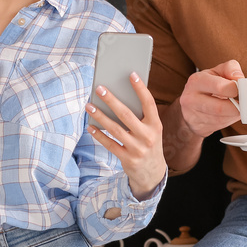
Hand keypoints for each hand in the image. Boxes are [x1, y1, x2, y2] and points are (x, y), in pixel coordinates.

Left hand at [85, 72, 165, 200]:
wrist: (152, 172)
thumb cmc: (149, 143)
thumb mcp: (152, 130)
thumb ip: (140, 116)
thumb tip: (119, 96)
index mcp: (156, 125)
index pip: (149, 103)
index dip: (141, 89)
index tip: (131, 74)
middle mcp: (148, 136)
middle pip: (127, 115)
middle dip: (112, 100)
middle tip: (100, 88)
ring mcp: (137, 149)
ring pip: (115, 129)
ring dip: (100, 116)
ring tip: (89, 105)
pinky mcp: (127, 159)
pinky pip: (110, 144)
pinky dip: (99, 135)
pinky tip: (90, 126)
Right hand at [177, 60, 243, 137]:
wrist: (189, 107)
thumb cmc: (206, 87)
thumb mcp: (216, 72)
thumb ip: (230, 68)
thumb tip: (239, 77)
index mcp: (196, 81)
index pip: (220, 87)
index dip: (236, 89)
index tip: (240, 90)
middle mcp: (191, 98)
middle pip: (220, 108)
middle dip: (236, 107)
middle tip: (242, 103)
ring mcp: (192, 115)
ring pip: (221, 119)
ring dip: (233, 115)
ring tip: (236, 107)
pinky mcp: (198, 127)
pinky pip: (219, 126)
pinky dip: (228, 121)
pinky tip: (228, 114)